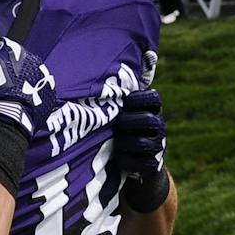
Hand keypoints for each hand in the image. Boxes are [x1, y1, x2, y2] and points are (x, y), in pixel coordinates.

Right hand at [0, 15, 57, 138]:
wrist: (4, 124)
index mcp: (16, 50)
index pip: (1, 47)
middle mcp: (34, 60)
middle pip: (16, 60)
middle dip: (7, 69)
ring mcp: (44, 79)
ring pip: (28, 74)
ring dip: (20, 81)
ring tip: (7, 96)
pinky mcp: (50, 96)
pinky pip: (39, 89)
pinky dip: (30, 93)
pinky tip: (18, 102)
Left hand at [114, 52, 168, 211]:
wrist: (133, 166)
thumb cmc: (115, 130)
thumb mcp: (113, 111)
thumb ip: (107, 95)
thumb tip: (76, 68)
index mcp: (150, 109)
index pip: (153, 97)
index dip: (137, 99)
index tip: (123, 101)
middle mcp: (158, 126)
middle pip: (149, 120)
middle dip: (128, 122)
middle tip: (117, 125)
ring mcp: (158, 147)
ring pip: (143, 143)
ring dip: (125, 143)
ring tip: (115, 142)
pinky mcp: (153, 166)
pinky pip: (141, 163)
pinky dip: (126, 161)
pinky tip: (118, 159)